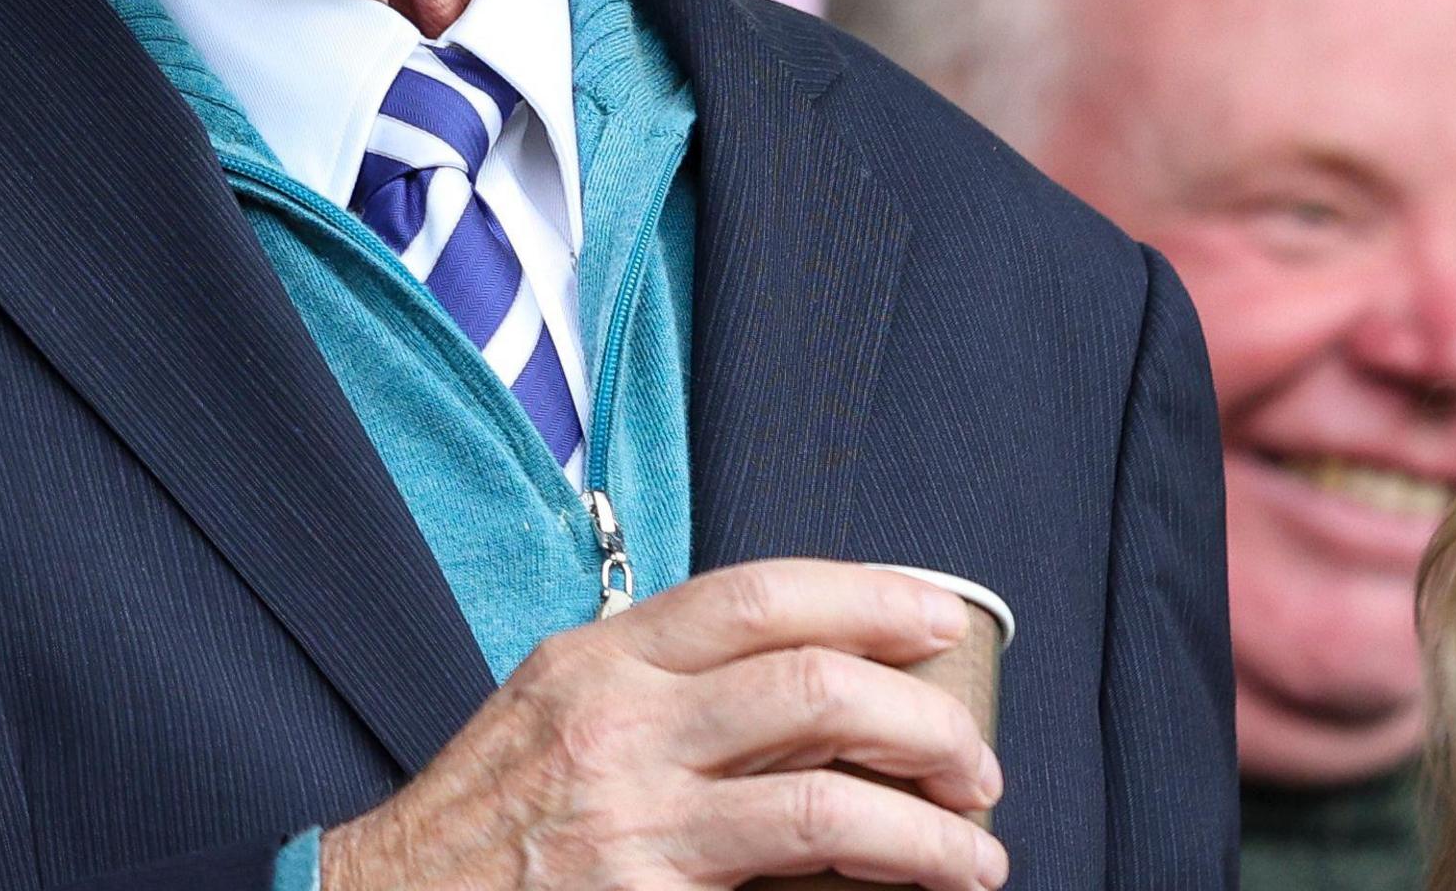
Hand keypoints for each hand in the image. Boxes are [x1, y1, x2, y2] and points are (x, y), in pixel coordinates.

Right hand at [318, 559, 1006, 889]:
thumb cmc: (479, 824)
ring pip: (820, 796)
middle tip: (976, 763)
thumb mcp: (551, 712)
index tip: (940, 619)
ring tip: (974, 851)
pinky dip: (870, 887)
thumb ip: (655, 681)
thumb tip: (799, 676)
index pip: (758, 595)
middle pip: (811, 682)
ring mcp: (629, 819)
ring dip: (924, 826)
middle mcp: (615, 724)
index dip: (870, 597)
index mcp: (598, 660)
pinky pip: (786, 887)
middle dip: (923, 719)